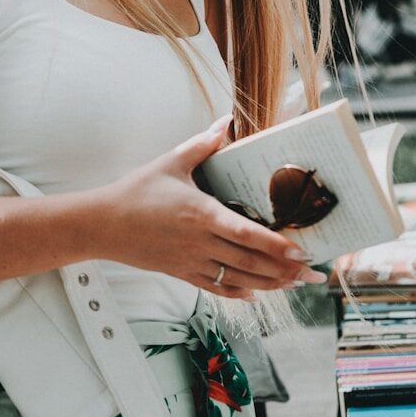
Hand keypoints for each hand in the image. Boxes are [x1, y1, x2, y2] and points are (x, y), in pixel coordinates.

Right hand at [99, 116, 327, 298]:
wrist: (103, 224)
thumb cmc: (137, 191)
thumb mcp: (171, 162)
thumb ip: (203, 144)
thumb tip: (225, 121)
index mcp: (201, 214)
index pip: (246, 234)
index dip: (276, 245)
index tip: (300, 251)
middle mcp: (200, 242)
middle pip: (250, 262)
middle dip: (284, 271)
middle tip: (312, 274)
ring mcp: (191, 262)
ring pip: (237, 280)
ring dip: (269, 284)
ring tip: (293, 285)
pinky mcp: (181, 273)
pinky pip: (216, 288)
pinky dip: (239, 293)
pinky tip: (256, 294)